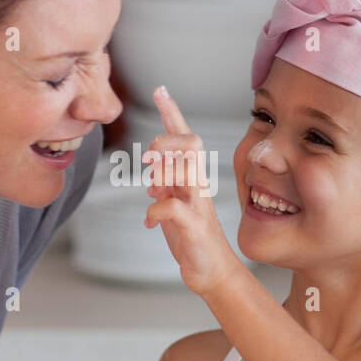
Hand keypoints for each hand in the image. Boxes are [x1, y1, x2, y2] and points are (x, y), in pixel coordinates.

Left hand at [143, 86, 242, 297]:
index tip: (160, 90)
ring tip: (152, 189)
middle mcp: (198, 185)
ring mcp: (198, 204)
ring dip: (160, 173)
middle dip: (163, 142)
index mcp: (192, 176)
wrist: (210, 271)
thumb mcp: (173, 203)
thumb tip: (151, 172)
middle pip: (188, 143)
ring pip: (184, 169)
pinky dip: (154, 211)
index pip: (185, 137)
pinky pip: (172, 208)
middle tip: (149, 162)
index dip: (172, 112)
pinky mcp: (194, 227)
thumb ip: (165, 184)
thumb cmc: (191, 236)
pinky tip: (149, 222)